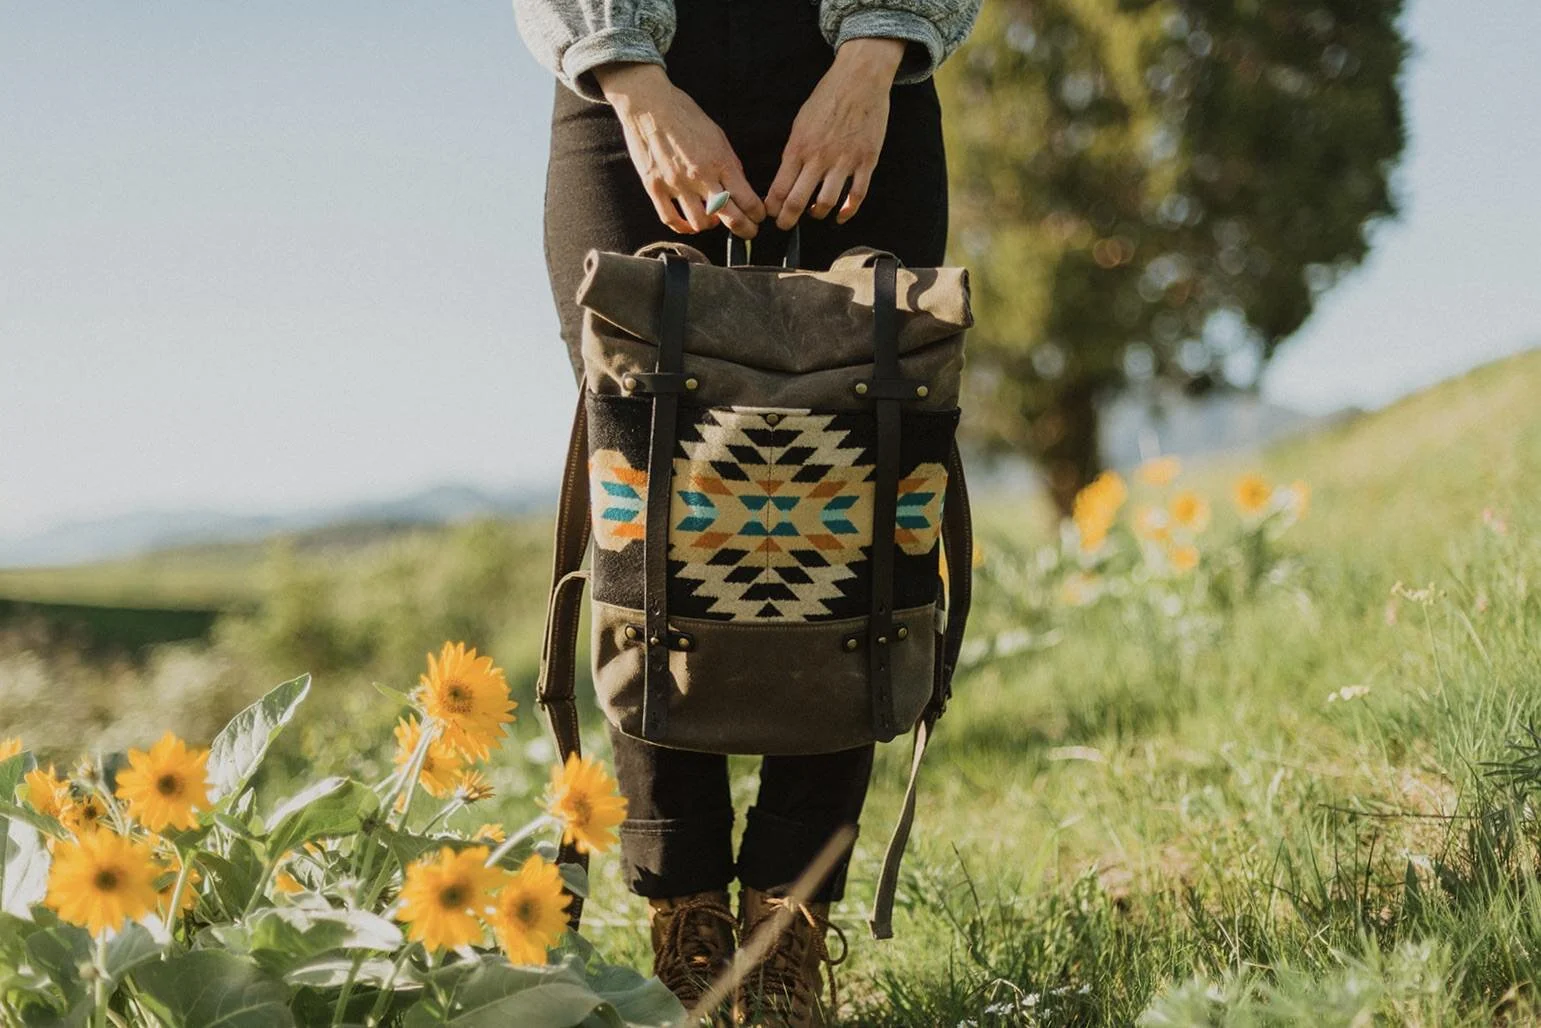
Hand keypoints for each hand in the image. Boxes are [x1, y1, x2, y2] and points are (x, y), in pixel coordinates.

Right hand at [594, 63, 765, 237]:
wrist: (650, 105)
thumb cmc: (684, 115)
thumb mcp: (717, 135)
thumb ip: (729, 163)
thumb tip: (739, 185)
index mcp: (720, 161)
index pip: (746, 199)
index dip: (757, 213)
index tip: (758, 216)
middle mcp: (700, 176)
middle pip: (729, 216)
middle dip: (745, 228)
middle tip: (749, 230)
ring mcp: (677, 184)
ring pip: (700, 223)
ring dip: (712, 225)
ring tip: (714, 220)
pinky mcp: (655, 187)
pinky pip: (671, 219)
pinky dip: (684, 227)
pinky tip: (690, 224)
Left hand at [766, 38, 904, 229]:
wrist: (859, 80)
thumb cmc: (827, 98)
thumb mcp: (800, 122)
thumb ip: (794, 150)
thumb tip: (786, 175)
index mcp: (799, 148)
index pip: (779, 188)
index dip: (773, 207)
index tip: (771, 214)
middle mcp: (819, 158)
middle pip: (797, 201)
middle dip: (787, 220)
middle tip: (785, 225)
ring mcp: (844, 162)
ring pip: (825, 203)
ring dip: (816, 214)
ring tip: (814, 213)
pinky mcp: (866, 162)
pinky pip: (856, 196)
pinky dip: (847, 211)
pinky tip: (840, 216)